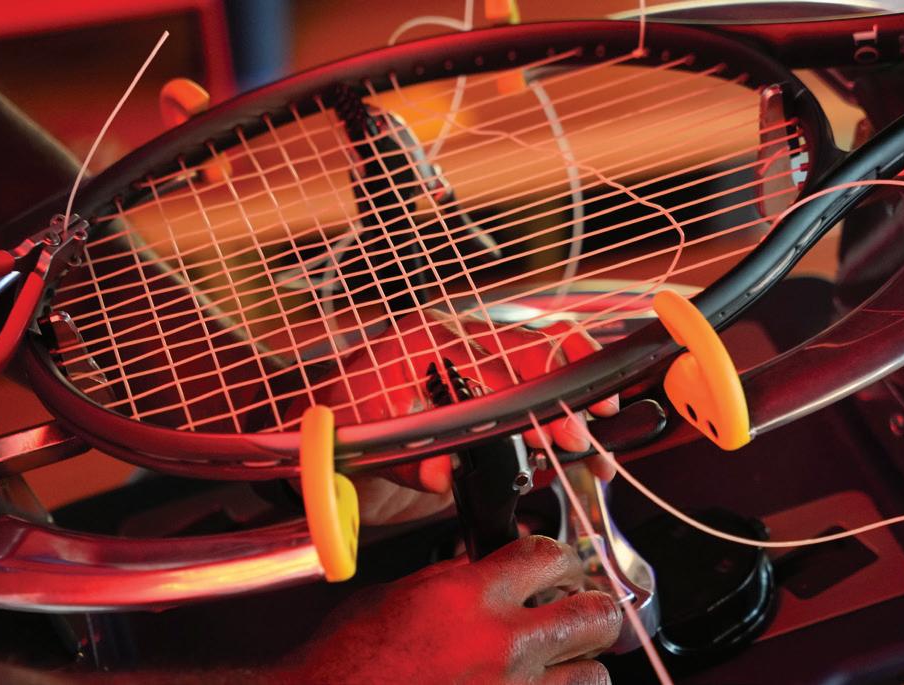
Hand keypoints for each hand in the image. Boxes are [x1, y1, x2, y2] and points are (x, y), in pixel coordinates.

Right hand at [289, 536, 620, 683]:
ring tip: (563, 663)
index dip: (562, 556)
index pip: (549, 554)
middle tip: (583, 610)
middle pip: (594, 615)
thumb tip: (484, 571)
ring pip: (594, 676)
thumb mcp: (397, 595)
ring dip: (582, 665)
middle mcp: (501, 645)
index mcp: (470, 596)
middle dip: (595, 608)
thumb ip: (453, 580)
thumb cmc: (347, 658)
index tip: (562, 564)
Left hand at [291, 310, 618, 523]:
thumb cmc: (326, 438)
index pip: (494, 348)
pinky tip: (576, 460)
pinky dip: (550, 438)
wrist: (311, 464)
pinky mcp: (472, 420)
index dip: (537, 377)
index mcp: (422, 343)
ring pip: (532, 389)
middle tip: (584, 436)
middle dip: (563, 400)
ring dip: (566, 419)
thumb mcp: (354, 445)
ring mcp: (465, 387)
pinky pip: (520, 420)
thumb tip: (445, 473)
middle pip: (526, 364)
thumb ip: (402, 458)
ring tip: (593, 452)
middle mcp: (451, 356)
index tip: (564, 408)